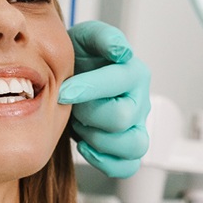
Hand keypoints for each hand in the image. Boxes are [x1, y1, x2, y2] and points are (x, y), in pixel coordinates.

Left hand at [59, 21, 149, 177]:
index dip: (88, 88)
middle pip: (122, 118)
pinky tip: (85, 146)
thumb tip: (120, 50)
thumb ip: (102, 37)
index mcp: (133, 72)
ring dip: (99, 139)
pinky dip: (106, 161)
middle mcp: (139, 100)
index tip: (63, 91)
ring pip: (133, 145)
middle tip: (71, 106)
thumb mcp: (85, 38)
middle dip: (88, 114)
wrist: (70, 77)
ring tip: (81, 126)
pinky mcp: (127, 146)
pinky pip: (128, 165)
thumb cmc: (79, 59)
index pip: (119, 82)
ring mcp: (136, 126)